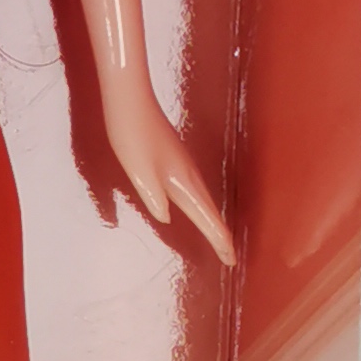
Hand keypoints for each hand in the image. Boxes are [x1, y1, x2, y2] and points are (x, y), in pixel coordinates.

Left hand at [100, 75, 235, 266]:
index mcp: (182, 180)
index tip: (231, 260)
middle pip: (211, 211)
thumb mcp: (138, 172)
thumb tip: (165, 217)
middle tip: (230, 258)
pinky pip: (196, 189)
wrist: (130, 100)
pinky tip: (195, 205)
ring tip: (218, 238)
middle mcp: (188, 173)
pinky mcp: (176, 157)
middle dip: (221, 235)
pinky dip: (202, 205)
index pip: (207, 217)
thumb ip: (154, 197)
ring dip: (213, 220)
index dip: (219, 240)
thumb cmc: (132, 135)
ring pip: (205, 199)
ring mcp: (184, 164)